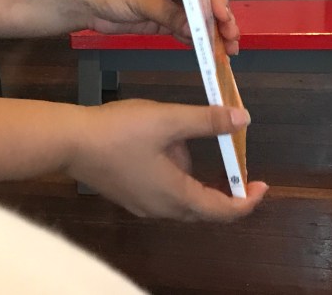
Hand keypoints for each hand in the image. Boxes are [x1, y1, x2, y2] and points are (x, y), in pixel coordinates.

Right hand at [68, 99, 268, 220]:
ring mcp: (142, 204)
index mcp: (176, 196)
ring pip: (181, 196)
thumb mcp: (167, 119)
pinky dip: (171, 172)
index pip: (224, 211)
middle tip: (231, 159)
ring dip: (190, 171)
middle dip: (219, 182)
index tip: (262, 185)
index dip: (248, 200)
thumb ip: (207, 120)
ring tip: (175, 134)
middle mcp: (161, 209)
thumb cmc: (120, 131)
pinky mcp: (127, 195)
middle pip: (203, 206)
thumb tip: (243, 119)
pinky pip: (161, 190)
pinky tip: (155, 143)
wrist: (69, 141)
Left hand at [86, 0, 239, 55]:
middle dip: (220, 20)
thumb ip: (171, 15)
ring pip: (198, 18)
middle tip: (231, 38)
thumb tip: (196, 30)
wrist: (84, 0)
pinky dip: (195, 39)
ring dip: (211, 33)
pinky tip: (206, 49)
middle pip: (205, 2)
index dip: (216, 2)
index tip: (224, 18)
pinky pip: (185, 29)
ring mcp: (170, 1)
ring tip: (225, 49)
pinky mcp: (163, 18)